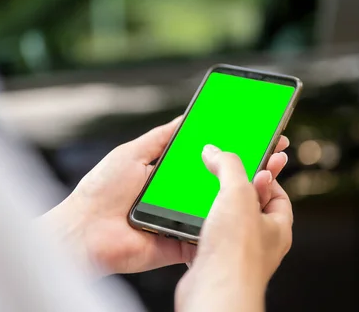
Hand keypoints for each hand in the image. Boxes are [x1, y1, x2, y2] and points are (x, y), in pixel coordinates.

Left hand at [41, 117, 290, 275]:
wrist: (82, 231)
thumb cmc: (100, 189)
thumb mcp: (133, 152)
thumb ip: (162, 137)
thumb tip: (185, 117)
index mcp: (171, 174)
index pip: (210, 158)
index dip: (234, 147)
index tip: (259, 134)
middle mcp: (181, 195)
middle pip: (222, 181)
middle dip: (251, 168)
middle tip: (275, 153)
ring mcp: (183, 218)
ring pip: (222, 206)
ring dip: (247, 193)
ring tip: (270, 173)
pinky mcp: (182, 242)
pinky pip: (210, 233)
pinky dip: (229, 223)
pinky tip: (248, 206)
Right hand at [176, 146, 292, 311]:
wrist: (214, 290)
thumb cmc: (237, 254)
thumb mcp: (238, 193)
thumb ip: (229, 166)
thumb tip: (216, 151)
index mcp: (276, 226)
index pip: (277, 194)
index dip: (265, 175)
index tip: (250, 161)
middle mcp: (259, 241)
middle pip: (249, 205)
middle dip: (235, 188)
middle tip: (222, 173)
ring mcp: (234, 252)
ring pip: (224, 220)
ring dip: (212, 205)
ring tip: (202, 192)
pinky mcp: (211, 260)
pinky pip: (205, 236)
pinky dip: (196, 224)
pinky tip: (187, 217)